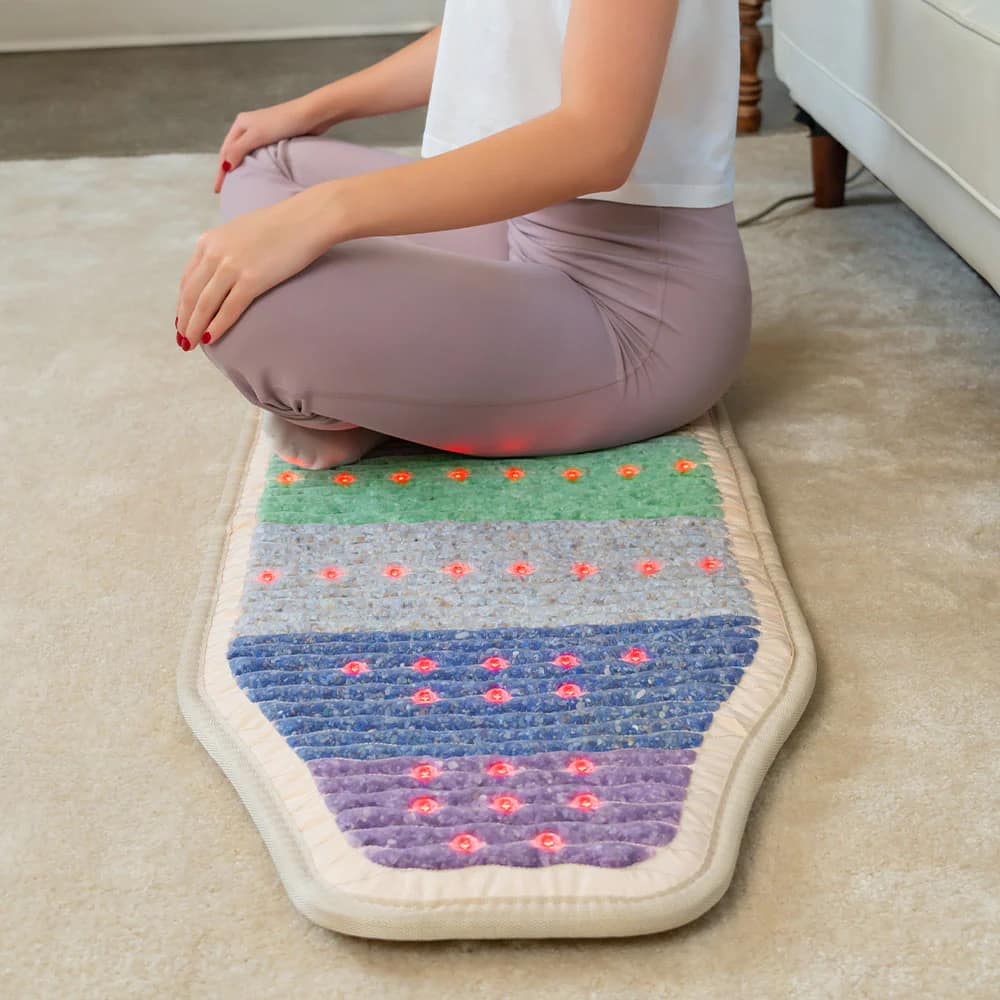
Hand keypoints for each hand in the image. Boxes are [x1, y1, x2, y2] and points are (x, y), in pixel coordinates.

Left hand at [174, 184, 343, 348]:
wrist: (307, 218)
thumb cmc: (282, 225)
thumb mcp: (242, 232)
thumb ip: (227, 250)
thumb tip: (225, 270)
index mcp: (209, 241)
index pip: (188, 279)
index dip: (182, 303)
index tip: (182, 320)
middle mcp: (214, 252)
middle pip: (191, 294)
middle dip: (184, 320)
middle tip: (182, 339)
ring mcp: (231, 266)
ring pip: (204, 304)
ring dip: (195, 327)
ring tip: (191, 344)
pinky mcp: (252, 279)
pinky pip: (229, 309)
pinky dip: (217, 326)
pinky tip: (210, 339)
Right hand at [214, 96, 327, 193]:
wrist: (311, 115)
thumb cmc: (283, 122)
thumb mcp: (257, 136)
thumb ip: (239, 150)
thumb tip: (225, 166)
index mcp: (240, 124)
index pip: (225, 151)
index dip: (221, 171)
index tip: (219, 189)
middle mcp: (248, 127)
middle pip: (233, 152)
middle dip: (227, 170)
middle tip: (225, 190)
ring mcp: (262, 133)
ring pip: (247, 154)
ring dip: (241, 168)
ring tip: (239, 185)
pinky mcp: (275, 139)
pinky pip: (260, 156)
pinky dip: (255, 166)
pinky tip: (257, 175)